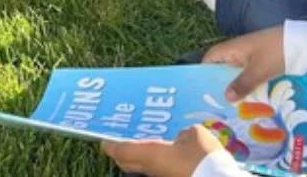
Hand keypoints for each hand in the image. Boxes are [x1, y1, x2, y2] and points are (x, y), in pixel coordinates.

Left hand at [101, 124, 222, 176]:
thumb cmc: (203, 156)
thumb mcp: (194, 134)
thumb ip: (183, 134)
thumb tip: (180, 138)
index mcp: (151, 154)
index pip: (122, 150)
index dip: (110, 146)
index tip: (104, 141)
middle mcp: (151, 169)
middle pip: (126, 163)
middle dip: (120, 154)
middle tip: (119, 143)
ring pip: (140, 170)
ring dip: (135, 160)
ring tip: (139, 147)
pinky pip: (154, 171)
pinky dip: (151, 164)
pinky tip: (160, 156)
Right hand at [203, 26, 285, 102]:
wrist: (301, 43)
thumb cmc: (275, 52)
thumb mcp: (258, 70)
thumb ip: (242, 84)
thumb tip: (226, 97)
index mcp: (232, 49)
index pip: (210, 58)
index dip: (203, 72)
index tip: (200, 90)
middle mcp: (238, 52)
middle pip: (222, 68)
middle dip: (219, 84)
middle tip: (215, 105)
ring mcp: (250, 57)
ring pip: (236, 73)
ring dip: (235, 87)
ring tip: (230, 107)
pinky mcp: (261, 62)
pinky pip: (248, 75)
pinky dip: (247, 86)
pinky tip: (248, 100)